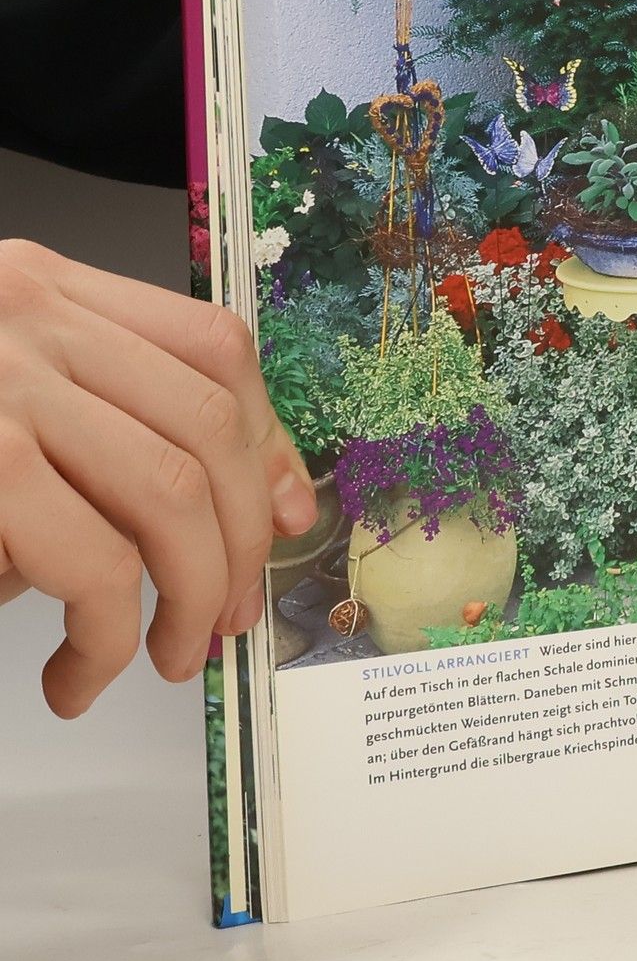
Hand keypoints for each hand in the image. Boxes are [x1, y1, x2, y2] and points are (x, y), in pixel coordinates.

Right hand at [0, 240, 315, 716]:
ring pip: (168, 494)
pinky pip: (89, 560)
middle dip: (238, 540)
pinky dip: (102, 633)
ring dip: (183, 596)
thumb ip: (102, 423)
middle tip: (218, 620)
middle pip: (208, 428)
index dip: (268, 443)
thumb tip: (263, 504)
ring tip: (158, 659)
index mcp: (40, 288)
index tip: (284, 520)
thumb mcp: (0, 398)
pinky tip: (72, 672)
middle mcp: (24, 317)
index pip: (214, 349)